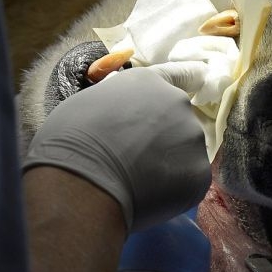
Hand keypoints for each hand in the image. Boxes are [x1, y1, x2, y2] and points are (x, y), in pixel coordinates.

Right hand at [24, 63, 211, 231]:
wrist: (82, 183)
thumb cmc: (70, 142)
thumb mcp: (89, 104)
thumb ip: (119, 104)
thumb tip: (124, 117)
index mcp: (149, 82)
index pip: (181, 73)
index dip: (189, 79)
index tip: (201, 79)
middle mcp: (178, 103)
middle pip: (178, 122)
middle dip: (163, 139)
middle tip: (133, 161)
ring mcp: (192, 137)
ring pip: (184, 154)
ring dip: (167, 166)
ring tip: (136, 183)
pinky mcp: (199, 172)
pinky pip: (188, 182)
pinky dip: (172, 192)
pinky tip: (147, 198)